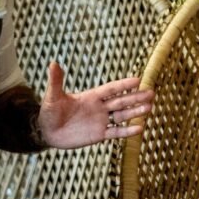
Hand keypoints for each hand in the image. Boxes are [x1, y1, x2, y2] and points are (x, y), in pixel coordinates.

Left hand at [37, 62, 154, 147]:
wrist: (47, 132)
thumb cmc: (49, 112)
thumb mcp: (52, 97)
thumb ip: (56, 82)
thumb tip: (53, 63)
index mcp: (91, 96)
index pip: (111, 89)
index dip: (124, 85)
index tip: (138, 80)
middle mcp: (99, 107)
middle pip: (121, 101)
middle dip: (136, 97)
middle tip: (152, 93)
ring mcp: (100, 121)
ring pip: (122, 116)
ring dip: (135, 112)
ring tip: (149, 107)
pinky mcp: (99, 135)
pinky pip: (115, 132)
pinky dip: (127, 131)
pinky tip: (139, 128)